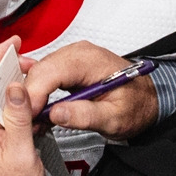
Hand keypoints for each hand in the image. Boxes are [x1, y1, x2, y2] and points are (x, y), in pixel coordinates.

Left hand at [0, 38, 47, 175]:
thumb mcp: (19, 149)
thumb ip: (18, 117)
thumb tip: (15, 86)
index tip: (11, 41)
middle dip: (10, 67)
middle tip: (29, 60)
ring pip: (1, 97)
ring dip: (17, 85)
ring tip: (33, 78)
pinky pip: (7, 111)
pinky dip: (20, 102)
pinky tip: (31, 104)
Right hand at [25, 41, 159, 141]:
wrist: (146, 99)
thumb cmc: (136, 104)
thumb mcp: (116, 117)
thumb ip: (87, 115)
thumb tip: (56, 113)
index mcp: (89, 60)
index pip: (49, 72)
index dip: (34, 94)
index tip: (29, 115)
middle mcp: (77, 53)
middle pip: (39, 71)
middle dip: (29, 97)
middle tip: (29, 122)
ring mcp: (71, 57)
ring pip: (38, 72)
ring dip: (32, 96)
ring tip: (35, 119)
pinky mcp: (67, 65)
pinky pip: (44, 74)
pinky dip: (38, 91)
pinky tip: (39, 107)